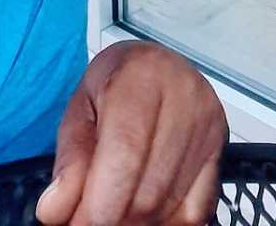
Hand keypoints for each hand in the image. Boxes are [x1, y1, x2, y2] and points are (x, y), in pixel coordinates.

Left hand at [36, 40, 227, 224]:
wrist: (154, 65)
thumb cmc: (112, 85)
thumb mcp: (79, 111)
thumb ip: (68, 162)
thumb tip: (55, 213)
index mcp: (142, 76)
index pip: (124, 155)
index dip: (97, 205)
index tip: (76, 223)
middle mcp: (184, 95)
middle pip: (146, 190)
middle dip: (112, 217)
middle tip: (90, 215)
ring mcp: (208, 123)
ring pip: (168, 204)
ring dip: (136, 221)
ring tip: (115, 207)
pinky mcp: (220, 147)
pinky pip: (197, 211)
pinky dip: (166, 221)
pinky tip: (144, 211)